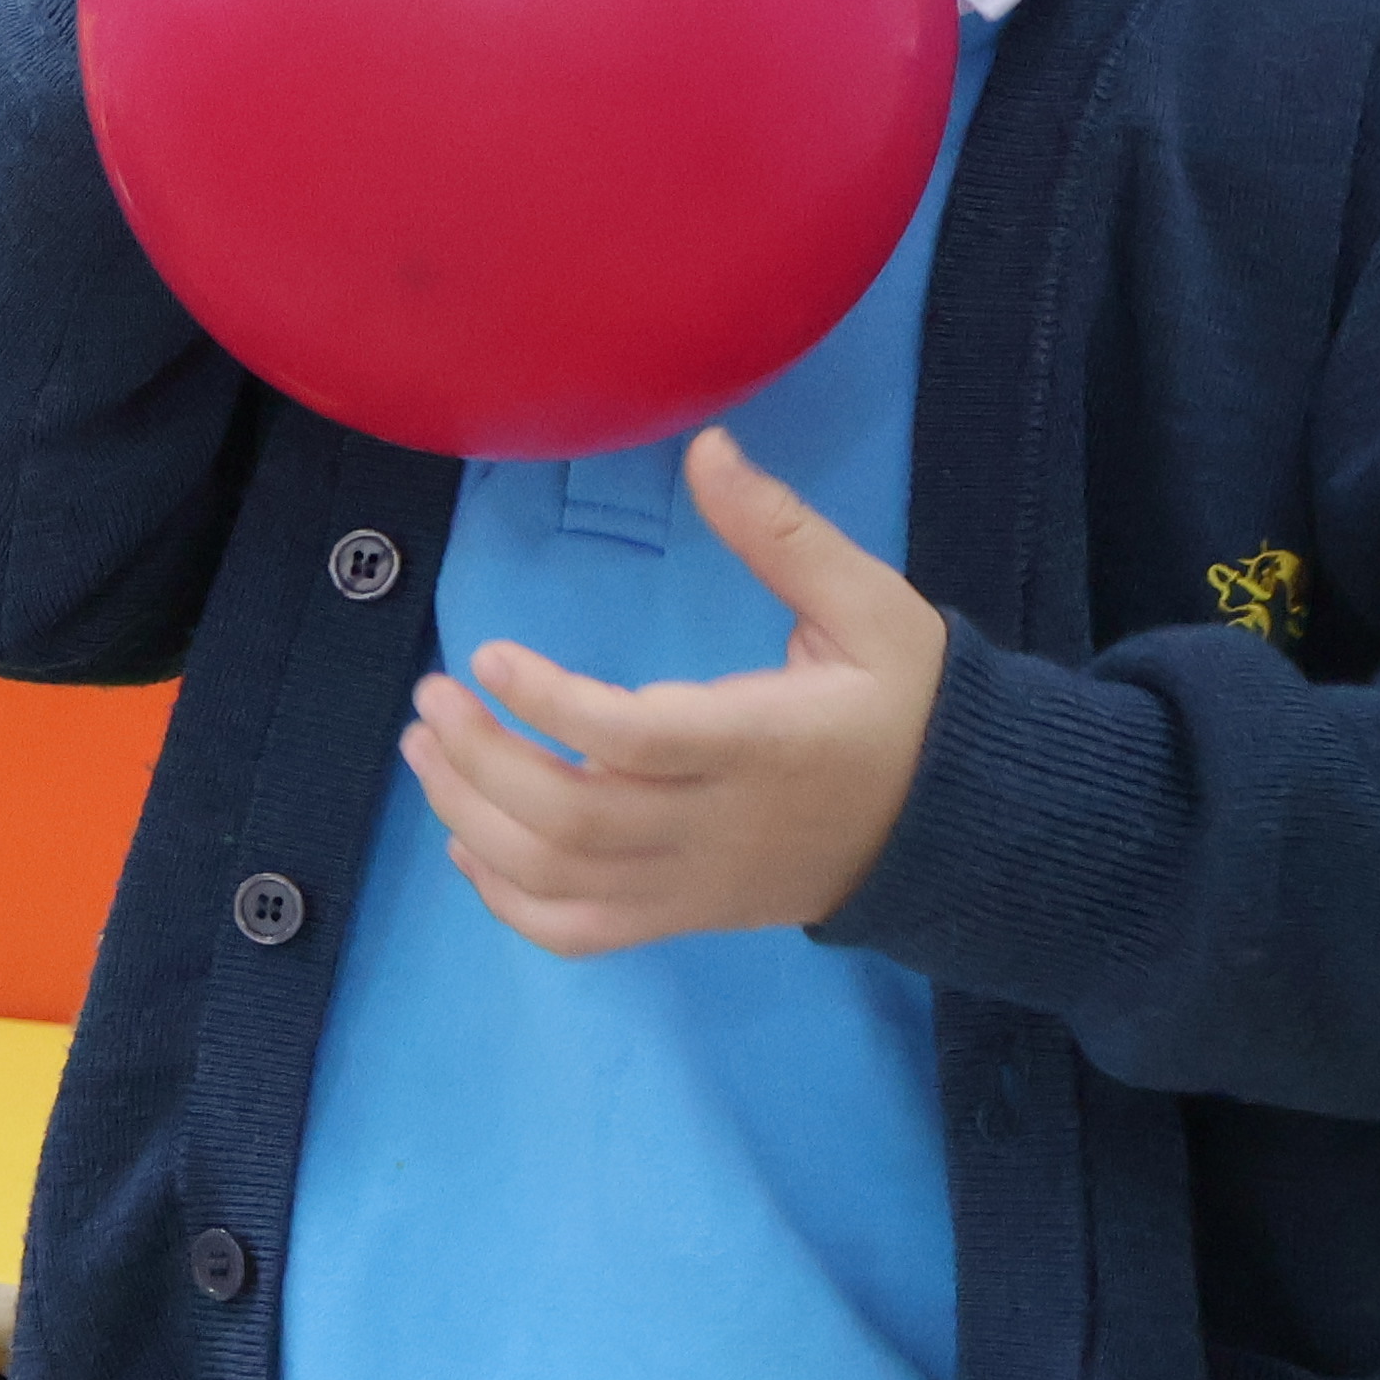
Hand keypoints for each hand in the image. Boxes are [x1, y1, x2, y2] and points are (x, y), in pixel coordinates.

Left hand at [399, 429, 947, 955]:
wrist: (953, 827)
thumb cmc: (903, 705)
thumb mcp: (870, 607)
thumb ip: (782, 532)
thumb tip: (707, 447)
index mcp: (763, 745)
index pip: (638, 740)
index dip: (551, 704)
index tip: (489, 656)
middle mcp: (719, 827)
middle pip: (574, 821)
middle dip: (481, 762)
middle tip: (431, 699)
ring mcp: (694, 884)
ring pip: (560, 879)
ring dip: (471, 818)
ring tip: (426, 749)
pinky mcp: (682, 917)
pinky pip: (578, 932)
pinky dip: (507, 900)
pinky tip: (467, 841)